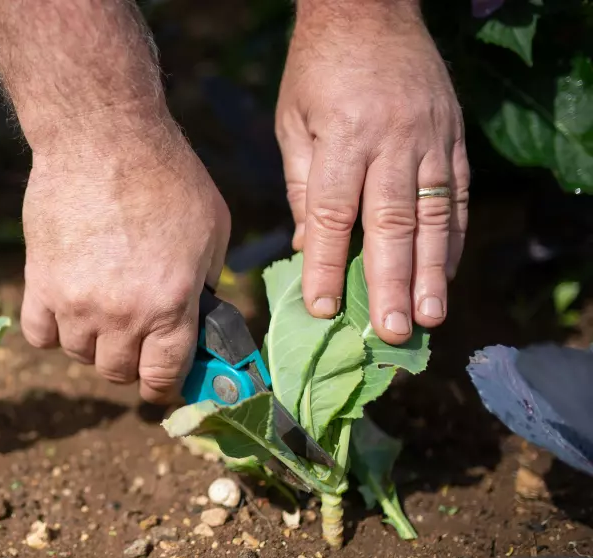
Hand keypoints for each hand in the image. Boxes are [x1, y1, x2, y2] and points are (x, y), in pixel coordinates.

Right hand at [20, 117, 229, 402]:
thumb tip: (199, 313)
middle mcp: (122, 315)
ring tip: (101, 311)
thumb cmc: (165, 174)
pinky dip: (53, 329)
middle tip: (135, 337)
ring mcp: (75, 303)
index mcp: (171, 304)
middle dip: (130, 361)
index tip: (162, 380)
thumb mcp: (213, 228)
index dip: (163, 385)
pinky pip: (40, 334)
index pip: (162, 377)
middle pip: (117, 372)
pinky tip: (66, 307)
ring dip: (92, 342)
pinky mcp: (38, 284)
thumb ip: (206, 280)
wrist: (101, 138)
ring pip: (79, 355)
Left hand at [276, 1, 469, 343]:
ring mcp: (429, 138)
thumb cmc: (317, 71)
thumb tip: (309, 248)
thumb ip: (305, 187)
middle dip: (390, 283)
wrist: (369, 9)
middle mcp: (392, 141)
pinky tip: (445, 274)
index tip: (323, 308)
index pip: (334, 215)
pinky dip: (452, 239)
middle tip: (389, 332)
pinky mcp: (452, 136)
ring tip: (428, 318)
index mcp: (344, 138)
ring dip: (431, 272)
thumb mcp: (294, 123)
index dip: (328, 265)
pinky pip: (456, 195)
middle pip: (392, 224)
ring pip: (433, 216)